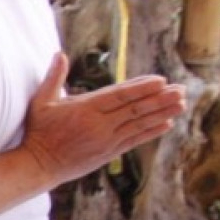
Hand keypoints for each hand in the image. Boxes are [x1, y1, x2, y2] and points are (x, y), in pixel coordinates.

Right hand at [18, 57, 184, 185]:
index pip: (119, 96)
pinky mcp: (108, 154)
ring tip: (181, 103)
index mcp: (85, 110)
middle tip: (181, 89)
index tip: (161, 81)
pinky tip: (166, 124)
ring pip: (139, 124)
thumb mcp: (41, 102)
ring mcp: (106, 141)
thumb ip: (54, 78)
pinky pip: (134, 140)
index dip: (141, 88)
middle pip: (135, 109)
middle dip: (160, 98)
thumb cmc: (39, 132)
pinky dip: (151, 132)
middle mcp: (100, 125)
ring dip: (162, 113)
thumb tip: (59, 54)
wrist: (38, 166)